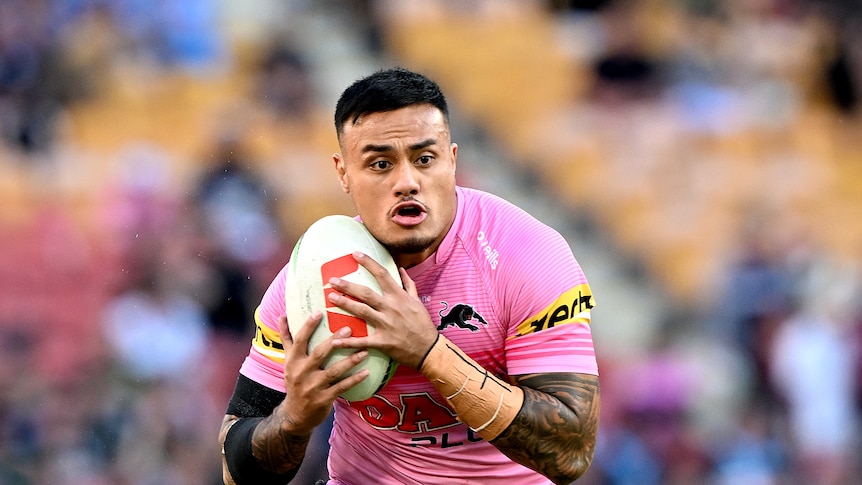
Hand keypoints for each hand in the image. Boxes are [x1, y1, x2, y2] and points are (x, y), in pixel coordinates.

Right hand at [274, 312, 369, 433]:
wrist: (295, 415)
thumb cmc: (295, 380)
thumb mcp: (288, 361)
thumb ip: (287, 338)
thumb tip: (282, 315)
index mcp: (293, 361)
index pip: (300, 340)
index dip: (308, 326)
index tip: (319, 312)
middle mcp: (301, 373)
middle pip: (319, 354)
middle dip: (334, 341)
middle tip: (349, 329)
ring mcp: (313, 387)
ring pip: (334, 371)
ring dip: (350, 361)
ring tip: (365, 351)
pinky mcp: (324, 399)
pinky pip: (342, 387)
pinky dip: (354, 380)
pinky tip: (367, 372)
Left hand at [327, 252, 437, 368]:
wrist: (429, 349)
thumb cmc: (423, 324)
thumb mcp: (417, 301)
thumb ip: (408, 284)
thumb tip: (401, 269)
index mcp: (399, 296)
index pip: (382, 274)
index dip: (368, 263)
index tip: (355, 254)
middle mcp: (391, 308)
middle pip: (366, 293)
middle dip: (348, 286)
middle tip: (332, 280)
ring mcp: (386, 324)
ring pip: (362, 311)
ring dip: (345, 304)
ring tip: (331, 297)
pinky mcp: (383, 341)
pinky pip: (363, 340)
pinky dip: (348, 341)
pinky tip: (335, 340)